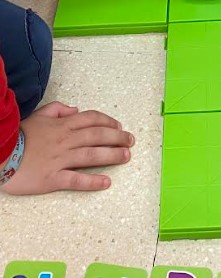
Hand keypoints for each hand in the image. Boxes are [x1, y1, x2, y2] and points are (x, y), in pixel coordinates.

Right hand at [1, 102, 133, 195]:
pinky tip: (106, 183)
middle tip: (131, 141)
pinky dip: (92, 181)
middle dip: (117, 138)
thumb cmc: (17, 136)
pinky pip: (75, 180)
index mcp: (62, 126)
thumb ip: (57, 110)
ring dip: (112, 155)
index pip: (91, 120)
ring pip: (91, 155)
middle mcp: (65, 141)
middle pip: (97, 136)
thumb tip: (76, 109)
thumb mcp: (37, 116)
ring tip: (126, 156)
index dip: (108, 122)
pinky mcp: (52, 178)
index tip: (119, 127)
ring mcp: (60, 160)